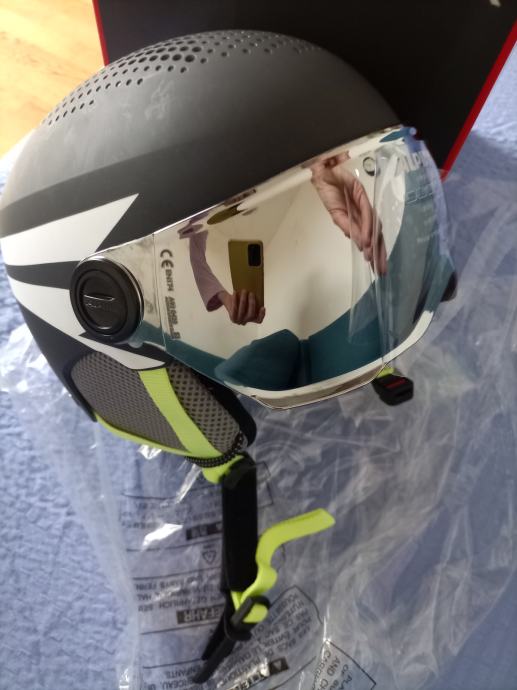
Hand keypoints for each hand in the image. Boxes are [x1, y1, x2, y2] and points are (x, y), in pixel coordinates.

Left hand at [218, 290, 264, 324]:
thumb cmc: (240, 299)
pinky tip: (235, 292)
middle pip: (251, 314)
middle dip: (252, 303)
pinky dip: (235, 300)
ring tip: (244, 291)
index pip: (259, 320)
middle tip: (251, 293)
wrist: (227, 302)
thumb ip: (251, 299)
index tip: (263, 307)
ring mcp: (238, 321)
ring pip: (242, 310)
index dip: (262, 315)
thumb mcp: (247, 301)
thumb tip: (256, 293)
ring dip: (243, 300)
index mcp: (251, 319)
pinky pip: (234, 308)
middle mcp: (246, 321)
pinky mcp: (232, 318)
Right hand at [311, 155, 386, 273]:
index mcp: (360, 218)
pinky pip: (366, 214)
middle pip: (377, 234)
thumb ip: (347, 228)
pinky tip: (366, 240)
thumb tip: (359, 243)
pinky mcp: (362, 195)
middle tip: (381, 269)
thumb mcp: (336, 216)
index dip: (376, 251)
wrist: (324, 176)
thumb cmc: (329, 193)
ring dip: (373, 243)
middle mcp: (365, 212)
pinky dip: (367, 228)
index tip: (377, 267)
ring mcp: (365, 204)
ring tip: (372, 258)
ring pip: (374, 226)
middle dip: (380, 252)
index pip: (372, 237)